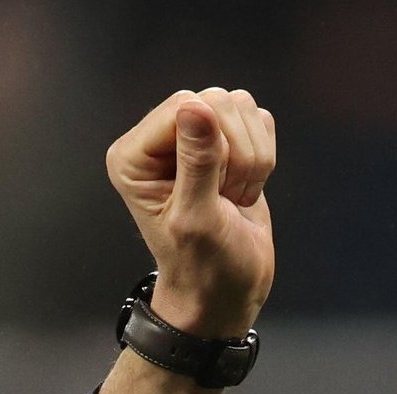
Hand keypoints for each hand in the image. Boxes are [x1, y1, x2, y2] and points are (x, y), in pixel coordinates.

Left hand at [105, 89, 276, 338]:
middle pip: (216, 101)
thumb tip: (196, 106)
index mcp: (133, 156)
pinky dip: (263, 158)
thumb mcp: (197, 218)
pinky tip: (243, 189)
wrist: (226, 288)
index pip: (185, 106)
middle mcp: (157, 141)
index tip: (211, 188)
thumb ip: (197, 161)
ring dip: (251, 158)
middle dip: (235, 152)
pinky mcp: (227, 142)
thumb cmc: (203, 266)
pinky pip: (259, 121)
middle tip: (223, 196)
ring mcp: (193, 138)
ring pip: (241, 108)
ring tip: (231, 197)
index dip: (213, 142)